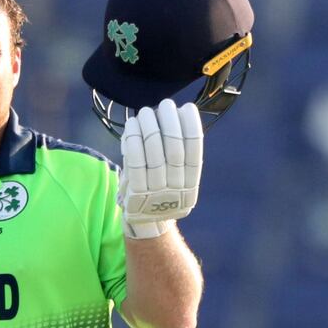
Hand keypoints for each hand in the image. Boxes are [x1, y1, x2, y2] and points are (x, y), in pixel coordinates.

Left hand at [119, 99, 202, 238]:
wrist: (144, 222)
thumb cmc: (158, 189)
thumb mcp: (175, 177)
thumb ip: (176, 152)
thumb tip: (177, 115)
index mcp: (190, 184)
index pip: (194, 150)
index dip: (191, 126)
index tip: (187, 107)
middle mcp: (176, 189)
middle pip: (174, 149)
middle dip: (170, 121)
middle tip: (165, 105)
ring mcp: (156, 193)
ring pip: (154, 153)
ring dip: (149, 127)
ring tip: (146, 112)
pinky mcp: (135, 194)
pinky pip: (136, 164)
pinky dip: (134, 141)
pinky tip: (133, 125)